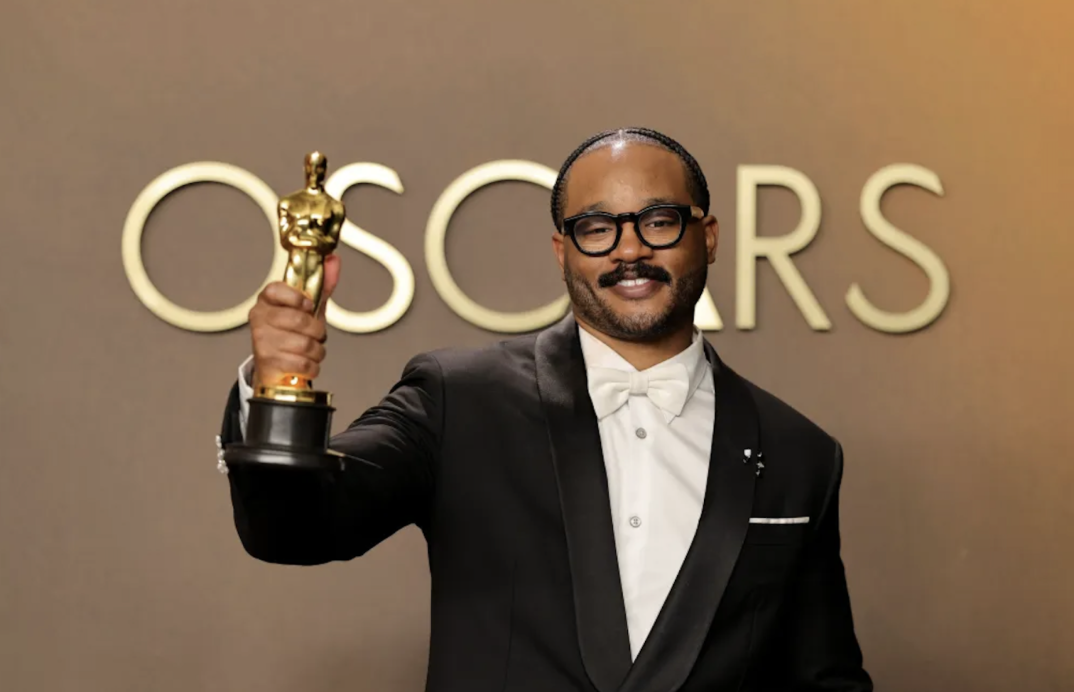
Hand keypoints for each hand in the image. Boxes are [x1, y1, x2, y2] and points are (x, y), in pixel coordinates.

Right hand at [248, 255, 339, 389]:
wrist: (276, 366)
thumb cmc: (293, 333)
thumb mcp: (308, 308)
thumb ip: (322, 285)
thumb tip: (334, 260)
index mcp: (268, 300)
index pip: (275, 290)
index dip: (296, 298)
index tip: (307, 305)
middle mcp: (260, 318)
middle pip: (298, 320)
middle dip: (317, 331)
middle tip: (315, 335)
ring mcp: (262, 340)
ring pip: (304, 344)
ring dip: (317, 351)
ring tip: (311, 350)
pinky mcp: (267, 362)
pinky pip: (302, 363)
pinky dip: (312, 366)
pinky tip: (306, 364)